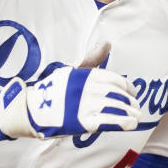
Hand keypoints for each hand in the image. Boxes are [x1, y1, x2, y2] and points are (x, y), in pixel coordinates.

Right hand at [0, 43, 140, 138]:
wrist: (31, 109)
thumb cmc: (54, 89)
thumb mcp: (72, 70)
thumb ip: (91, 59)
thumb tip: (107, 43)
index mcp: (84, 75)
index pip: (113, 79)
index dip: (126, 86)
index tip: (132, 93)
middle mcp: (85, 89)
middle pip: (115, 94)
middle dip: (129, 101)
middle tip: (136, 106)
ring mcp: (83, 105)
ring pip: (113, 107)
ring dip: (128, 112)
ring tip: (136, 116)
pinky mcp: (81, 122)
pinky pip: (106, 121)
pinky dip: (121, 122)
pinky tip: (131, 124)